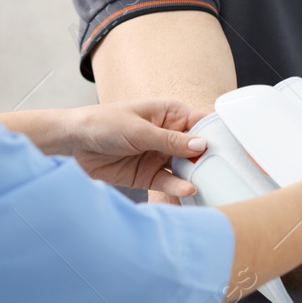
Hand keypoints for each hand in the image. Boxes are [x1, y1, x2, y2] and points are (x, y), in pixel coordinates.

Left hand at [58, 100, 207, 198]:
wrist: (72, 144)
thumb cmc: (102, 124)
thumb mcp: (139, 130)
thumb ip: (170, 140)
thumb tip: (202, 144)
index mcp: (169, 113)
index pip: (201, 123)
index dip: (215, 135)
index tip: (230, 150)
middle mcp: (168, 134)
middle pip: (197, 149)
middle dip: (208, 160)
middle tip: (222, 172)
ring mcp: (159, 155)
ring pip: (185, 167)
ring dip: (195, 176)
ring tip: (208, 184)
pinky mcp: (148, 174)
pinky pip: (169, 181)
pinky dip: (178, 186)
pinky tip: (188, 189)